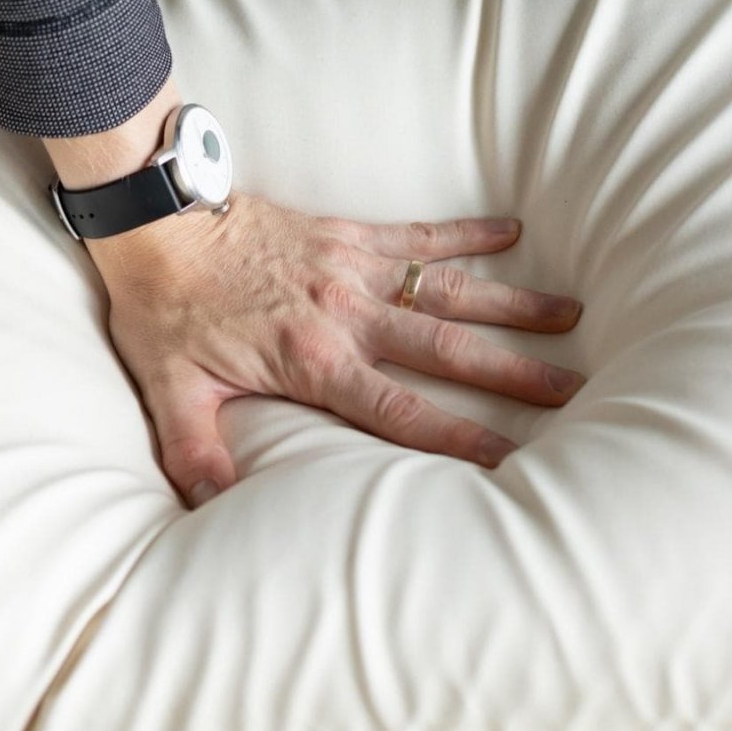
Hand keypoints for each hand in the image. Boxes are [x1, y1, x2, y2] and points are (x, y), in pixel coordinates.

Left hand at [86, 190, 584, 507]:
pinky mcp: (350, 234)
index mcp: (315, 361)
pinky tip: (513, 230)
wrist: (159, 219)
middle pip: (448, 350)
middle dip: (513, 373)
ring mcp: (355, 269)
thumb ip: (196, 453)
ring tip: (569, 314)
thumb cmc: (166, 308)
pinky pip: (420, 234)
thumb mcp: (172, 391)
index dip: (458, 436)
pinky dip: (467, 233)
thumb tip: (213, 511)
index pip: (401, 410)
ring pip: (449, 290)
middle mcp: (349, 315)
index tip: (511, 458)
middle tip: (572, 388)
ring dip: (510, 304)